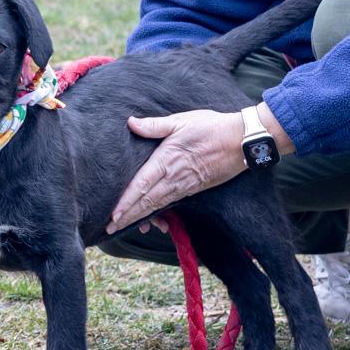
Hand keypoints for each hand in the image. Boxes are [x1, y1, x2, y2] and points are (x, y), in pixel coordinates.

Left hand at [105, 110, 245, 234]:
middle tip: (109, 229)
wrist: (240, 141)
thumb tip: (131, 122)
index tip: (113, 214)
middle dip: (128, 216)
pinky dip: (158, 213)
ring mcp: (185, 185)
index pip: (142, 185)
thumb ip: (155, 125)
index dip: (127, 201)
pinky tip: (151, 217)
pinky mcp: (194, 187)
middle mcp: (174, 176)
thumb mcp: (181, 120)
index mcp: (167, 159)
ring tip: (124, 226)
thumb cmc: (210, 127)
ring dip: (140, 217)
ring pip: (158, 205)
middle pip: (147, 201)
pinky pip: (171, 202)